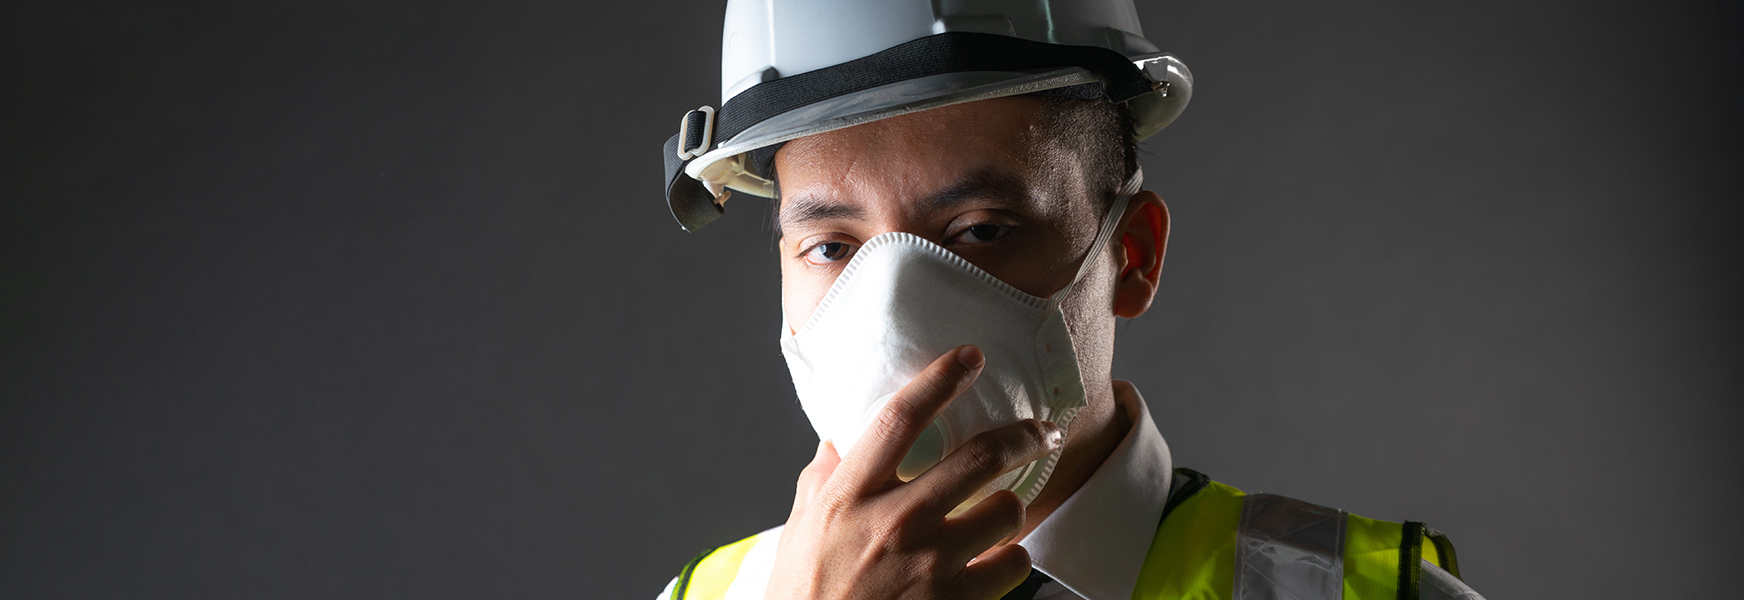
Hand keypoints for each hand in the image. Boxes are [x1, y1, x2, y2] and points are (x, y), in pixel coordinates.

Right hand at [764, 345, 1065, 599]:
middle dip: (1023, 436)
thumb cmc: (804, 596)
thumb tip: (835, 442)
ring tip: (1006, 510)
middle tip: (1041, 432)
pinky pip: (1014, 564)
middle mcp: (895, 522)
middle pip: (980, 457)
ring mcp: (931, 565)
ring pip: (1007, 510)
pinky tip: (1000, 559)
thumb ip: (822, 480)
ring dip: (1013, 506)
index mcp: (849, 495)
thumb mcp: (798, 531)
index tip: (969, 356)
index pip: (899, 418)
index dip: (940, 379)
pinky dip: (1012, 558)